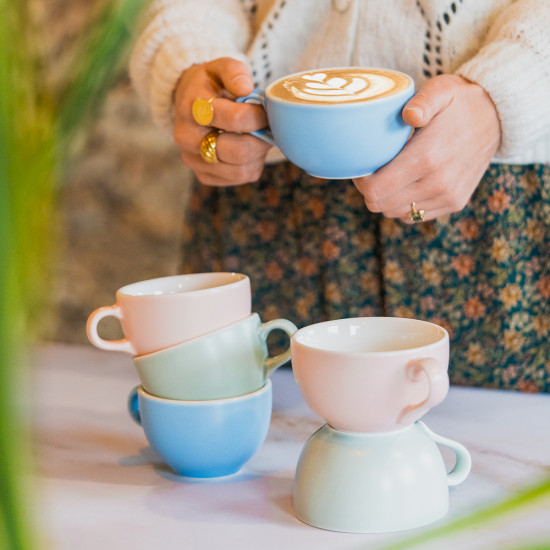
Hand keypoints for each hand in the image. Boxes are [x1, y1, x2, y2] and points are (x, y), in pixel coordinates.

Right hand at [173, 57, 270, 185]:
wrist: (188, 104)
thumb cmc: (211, 86)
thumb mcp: (221, 68)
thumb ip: (234, 72)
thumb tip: (246, 88)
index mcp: (192, 107)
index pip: (235, 119)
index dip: (258, 116)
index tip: (266, 111)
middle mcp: (187, 137)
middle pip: (238, 151)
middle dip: (261, 140)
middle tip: (268, 128)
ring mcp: (193, 160)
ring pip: (241, 170)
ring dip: (258, 155)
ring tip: (258, 138)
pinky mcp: (203, 176)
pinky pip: (239, 178)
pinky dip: (252, 165)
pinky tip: (248, 149)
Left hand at [352, 74, 500, 221]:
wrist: (498, 118)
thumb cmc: (460, 102)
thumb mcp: (441, 90)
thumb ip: (422, 101)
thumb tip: (409, 115)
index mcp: (428, 157)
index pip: (375, 189)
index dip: (360, 181)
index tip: (361, 165)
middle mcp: (438, 183)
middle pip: (380, 204)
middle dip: (368, 190)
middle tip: (370, 171)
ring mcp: (448, 196)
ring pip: (395, 213)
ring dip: (386, 198)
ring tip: (388, 176)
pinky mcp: (454, 203)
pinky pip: (414, 216)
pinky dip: (403, 204)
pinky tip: (405, 184)